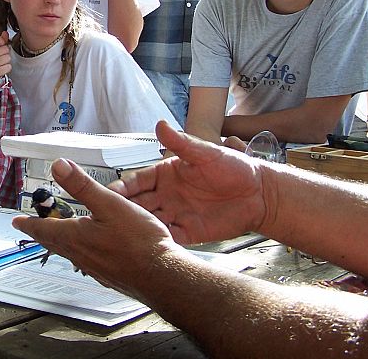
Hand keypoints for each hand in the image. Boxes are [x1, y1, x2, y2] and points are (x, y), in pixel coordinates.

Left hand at [12, 157, 181, 298]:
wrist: (163, 277)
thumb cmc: (139, 242)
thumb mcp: (110, 204)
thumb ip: (82, 186)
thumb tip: (58, 166)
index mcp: (76, 237)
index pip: (44, 229)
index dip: (29, 223)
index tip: (16, 222)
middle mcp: (81, 255)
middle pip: (54, 243)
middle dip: (43, 233)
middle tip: (34, 228)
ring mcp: (95, 268)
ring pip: (71, 253)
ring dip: (61, 243)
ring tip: (60, 236)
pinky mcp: (110, 275)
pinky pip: (87, 261)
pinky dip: (81, 252)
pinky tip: (93, 250)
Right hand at [108, 121, 266, 244]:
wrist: (260, 193)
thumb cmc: (234, 168)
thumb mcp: (206, 152)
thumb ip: (182, 143)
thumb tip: (161, 125)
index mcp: (166, 174)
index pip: (137, 181)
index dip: (122, 187)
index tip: (109, 193)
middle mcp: (167, 195)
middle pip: (138, 203)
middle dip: (123, 210)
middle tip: (108, 217)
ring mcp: (176, 214)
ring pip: (149, 221)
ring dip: (137, 226)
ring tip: (124, 232)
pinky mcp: (189, 232)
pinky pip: (168, 237)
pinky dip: (157, 240)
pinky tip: (148, 243)